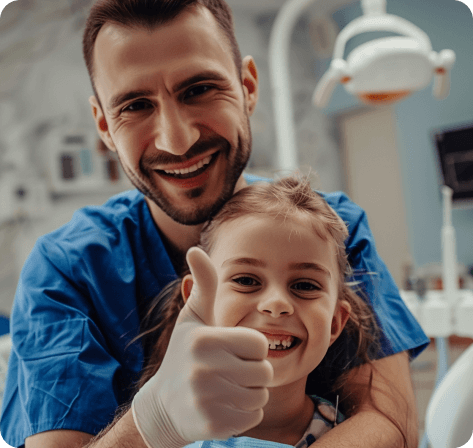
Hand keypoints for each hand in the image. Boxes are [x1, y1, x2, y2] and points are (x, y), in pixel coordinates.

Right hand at [132, 247, 272, 447]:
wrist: (164, 404)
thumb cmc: (186, 353)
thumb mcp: (194, 317)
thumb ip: (204, 285)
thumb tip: (195, 249)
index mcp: (203, 340)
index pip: (259, 343)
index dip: (251, 347)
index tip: (234, 348)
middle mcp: (203, 371)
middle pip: (264, 371)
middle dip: (253, 371)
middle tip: (230, 370)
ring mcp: (206, 401)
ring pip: (260, 395)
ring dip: (249, 392)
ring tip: (225, 386)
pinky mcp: (211, 426)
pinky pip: (252, 417)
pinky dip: (243, 413)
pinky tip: (222, 405)